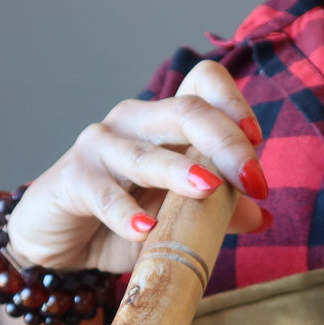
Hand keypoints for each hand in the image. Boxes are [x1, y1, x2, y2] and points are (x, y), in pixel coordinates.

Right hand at [5, 60, 268, 273]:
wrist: (60, 241)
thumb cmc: (125, 219)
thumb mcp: (180, 220)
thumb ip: (218, 213)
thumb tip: (263, 217)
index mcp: (167, 122)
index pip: (204, 83)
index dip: (234, 104)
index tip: (257, 142)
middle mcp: (136, 122)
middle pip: (187, 111)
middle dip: (227, 143)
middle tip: (254, 181)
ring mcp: (101, 147)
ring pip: (147, 154)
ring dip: (180, 172)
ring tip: (208, 189)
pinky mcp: (74, 180)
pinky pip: (104, 195)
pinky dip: (126, 213)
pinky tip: (144, 230)